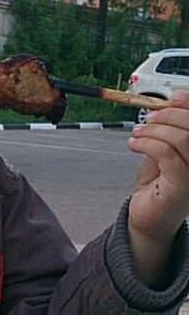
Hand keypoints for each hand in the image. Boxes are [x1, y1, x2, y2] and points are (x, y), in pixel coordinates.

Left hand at [126, 89, 188, 283]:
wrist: (148, 216)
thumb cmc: (158, 183)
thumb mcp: (166, 148)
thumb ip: (172, 128)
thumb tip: (175, 100)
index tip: (173, 98)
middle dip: (167, 116)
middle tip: (146, 120)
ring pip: (182, 138)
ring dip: (154, 130)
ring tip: (137, 134)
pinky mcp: (182, 187)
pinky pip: (166, 154)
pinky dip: (146, 143)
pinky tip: (133, 144)